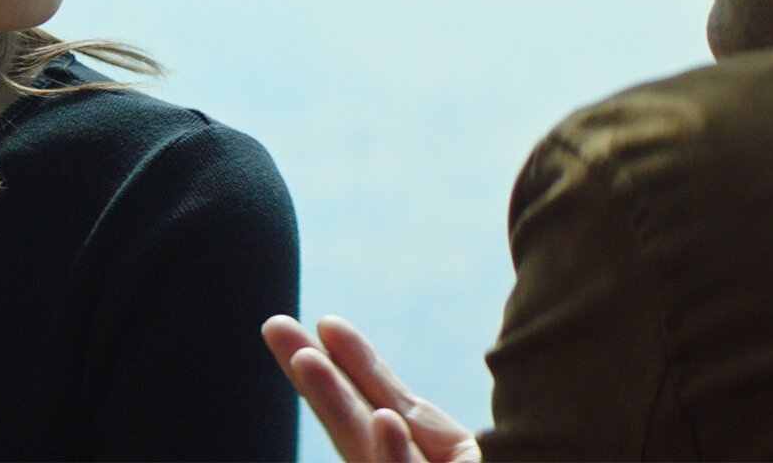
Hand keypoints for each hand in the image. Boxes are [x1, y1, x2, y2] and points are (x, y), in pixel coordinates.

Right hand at [260, 315, 480, 462]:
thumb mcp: (496, 446)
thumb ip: (445, 419)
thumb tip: (418, 387)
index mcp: (441, 456)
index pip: (388, 403)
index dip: (357, 362)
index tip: (328, 323)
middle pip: (360, 426)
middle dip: (319, 377)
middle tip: (276, 327)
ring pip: (373, 455)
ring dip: (337, 405)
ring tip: (307, 360)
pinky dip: (395, 458)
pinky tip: (385, 421)